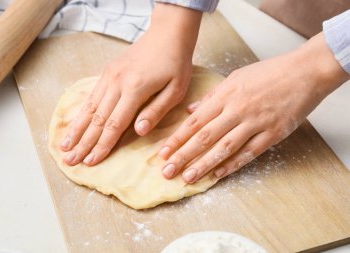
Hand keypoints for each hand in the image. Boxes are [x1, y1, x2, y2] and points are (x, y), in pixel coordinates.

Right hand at [60, 3, 201, 165]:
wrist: (167, 34)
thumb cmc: (175, 64)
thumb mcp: (175, 90)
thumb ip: (156, 111)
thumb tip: (138, 132)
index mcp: (135, 89)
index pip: (114, 124)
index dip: (102, 145)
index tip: (91, 161)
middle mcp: (117, 83)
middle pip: (97, 119)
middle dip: (83, 142)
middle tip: (70, 160)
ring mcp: (109, 76)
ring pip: (89, 108)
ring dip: (76, 129)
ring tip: (64, 146)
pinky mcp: (107, 72)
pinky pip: (91, 96)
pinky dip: (81, 112)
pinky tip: (74, 123)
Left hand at [158, 33, 348, 183]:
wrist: (305, 72)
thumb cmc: (269, 72)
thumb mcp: (236, 77)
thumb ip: (212, 96)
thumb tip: (191, 110)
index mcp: (226, 95)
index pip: (195, 121)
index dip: (177, 138)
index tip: (163, 152)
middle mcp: (238, 110)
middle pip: (205, 137)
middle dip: (184, 155)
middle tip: (167, 171)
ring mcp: (256, 123)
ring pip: (224, 148)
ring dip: (204, 165)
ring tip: (187, 177)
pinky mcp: (273, 134)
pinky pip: (249, 153)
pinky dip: (232, 165)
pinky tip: (218, 175)